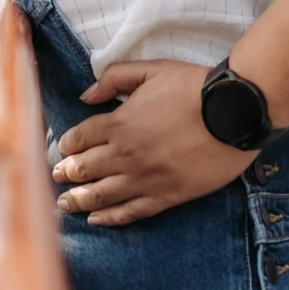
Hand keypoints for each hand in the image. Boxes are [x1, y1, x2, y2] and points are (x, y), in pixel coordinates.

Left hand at [51, 61, 254, 226]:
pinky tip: (95, 220)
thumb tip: (85, 95)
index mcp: (119, 123)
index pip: (79, 139)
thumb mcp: (151, 69)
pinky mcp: (165, 196)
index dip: (66, 146)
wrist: (233, 113)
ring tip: (63, 204)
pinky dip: (109, 218)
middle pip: (83, 170)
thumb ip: (114, 78)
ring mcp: (144, 179)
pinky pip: (129, 212)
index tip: (61, 151)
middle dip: (65, 175)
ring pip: (100, 195)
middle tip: (55, 178)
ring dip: (77, 201)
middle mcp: (125, 154)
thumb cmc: (193, 87)